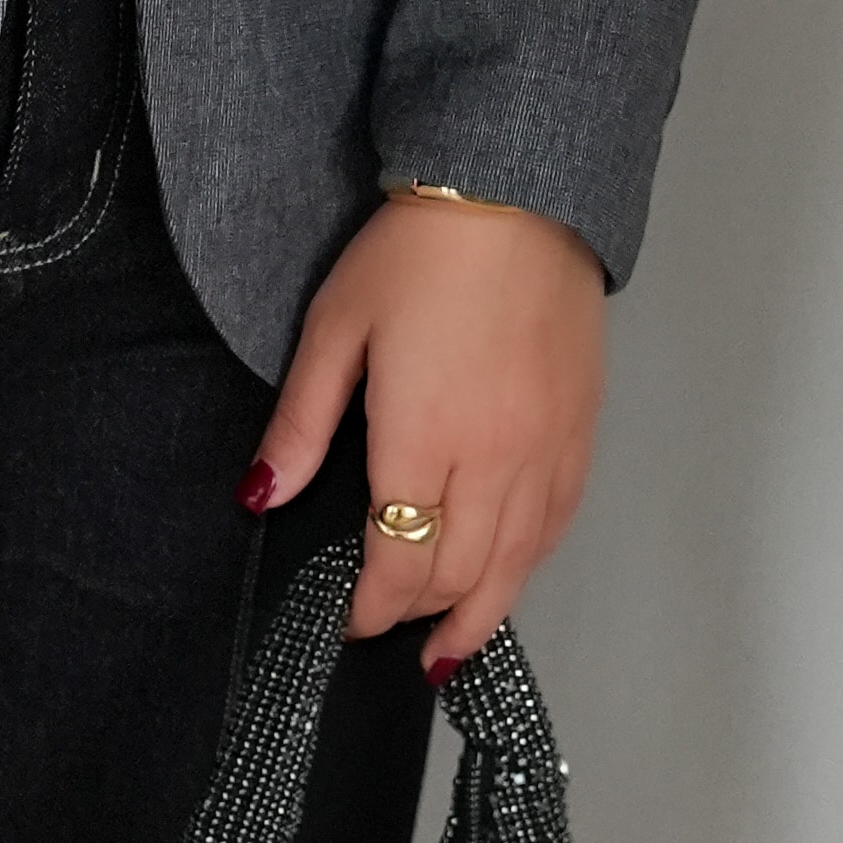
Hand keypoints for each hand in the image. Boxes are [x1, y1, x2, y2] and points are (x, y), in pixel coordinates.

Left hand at [244, 191, 604, 674]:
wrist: (517, 194)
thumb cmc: (417, 254)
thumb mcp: (334, 330)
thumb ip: (301, 427)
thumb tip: (261, 498)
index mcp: (424, 440)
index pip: (397, 559)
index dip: (371, 605)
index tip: (347, 618)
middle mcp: (494, 460)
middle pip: (457, 574)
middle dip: (416, 614)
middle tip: (388, 632)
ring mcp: (546, 450)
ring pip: (517, 564)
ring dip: (479, 613)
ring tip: (450, 648)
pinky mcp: (580, 432)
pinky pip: (557, 524)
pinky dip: (529, 564)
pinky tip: (508, 577)